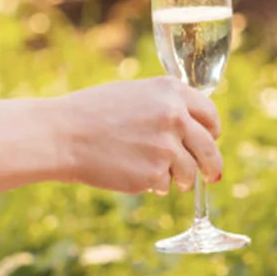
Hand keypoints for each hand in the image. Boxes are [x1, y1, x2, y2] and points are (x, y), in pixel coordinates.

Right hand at [54, 78, 221, 194]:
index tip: (211, 139)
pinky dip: (155, 184)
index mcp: (171, 91)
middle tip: (212, 174)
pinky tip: (135, 174)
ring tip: (162, 177)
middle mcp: (174, 116)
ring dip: (181, 178)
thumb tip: (192, 128)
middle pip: (209, 147)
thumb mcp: (135, 94)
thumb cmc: (93, 113)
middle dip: (211, 164)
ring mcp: (166, 147)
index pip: (210, 114)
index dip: (212, 130)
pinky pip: (165, 183)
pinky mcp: (154, 173)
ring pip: (190, 171)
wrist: (64, 134)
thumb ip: (166, 105)